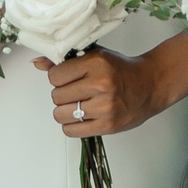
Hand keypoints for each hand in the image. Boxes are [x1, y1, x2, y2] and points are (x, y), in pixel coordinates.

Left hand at [45, 48, 177, 137]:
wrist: (150, 84)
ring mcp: (104, 107)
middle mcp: (100, 84)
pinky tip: (82, 116)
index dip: (57, 77)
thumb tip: (37, 62)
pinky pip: (71, 131)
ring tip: (78, 104)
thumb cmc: (121, 69)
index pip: (55, 75)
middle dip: (61, 94)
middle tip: (75, 92)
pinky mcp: (107, 125)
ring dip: (65, 111)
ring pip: (61, 114)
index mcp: (96, 63)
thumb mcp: (95, 56)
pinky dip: (71, 125)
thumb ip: (66, 60)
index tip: (67, 78)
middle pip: (56, 96)